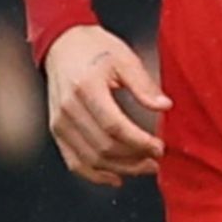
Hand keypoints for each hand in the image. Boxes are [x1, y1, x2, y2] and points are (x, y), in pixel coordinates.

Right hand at [42, 24, 169, 185]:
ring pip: (90, 159)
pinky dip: (95, 175)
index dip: (139, 142)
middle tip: (156, 160)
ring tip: (143, 168)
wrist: (63, 44)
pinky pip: (74, 162)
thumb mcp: (124, 58)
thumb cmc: (95, 48)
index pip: (114, 126)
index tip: (159, 147)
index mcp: (86, 88)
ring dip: (120, 170)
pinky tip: (116, 178)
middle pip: (103, 147)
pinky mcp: (57, 130)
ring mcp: (59, 122)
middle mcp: (68, 108)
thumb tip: (164, 106)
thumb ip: (143, 84)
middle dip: (133, 159)